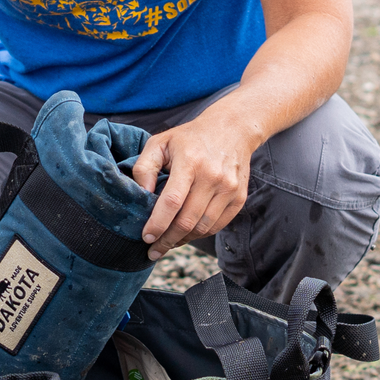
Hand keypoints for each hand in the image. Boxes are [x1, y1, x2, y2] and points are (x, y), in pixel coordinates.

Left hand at [131, 107, 260, 260]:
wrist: (232, 129)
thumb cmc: (190, 138)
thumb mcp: (160, 142)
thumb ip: (144, 167)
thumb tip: (141, 194)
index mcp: (190, 162)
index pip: (172, 201)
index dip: (158, 224)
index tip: (146, 237)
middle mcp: (212, 176)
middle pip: (188, 220)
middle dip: (168, 240)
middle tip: (154, 250)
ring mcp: (228, 189)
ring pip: (203, 227)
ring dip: (183, 240)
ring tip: (168, 243)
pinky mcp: (239, 198)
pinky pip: (217, 225)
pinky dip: (200, 234)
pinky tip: (187, 234)